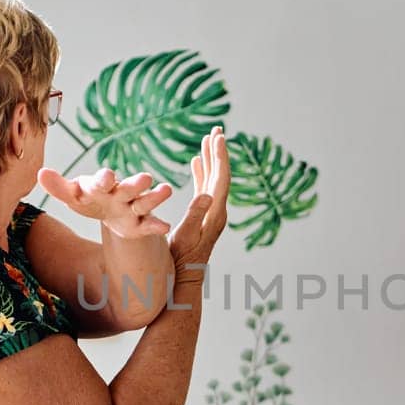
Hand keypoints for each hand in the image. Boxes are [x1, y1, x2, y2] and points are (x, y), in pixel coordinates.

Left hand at [38, 166, 173, 238]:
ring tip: (166, 190)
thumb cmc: (90, 199)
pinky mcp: (141, 224)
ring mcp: (133, 207)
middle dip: (135, 184)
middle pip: (128, 188)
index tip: (107, 176)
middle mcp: (120, 193)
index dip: (103, 179)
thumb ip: (59, 187)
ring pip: (144, 202)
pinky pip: (150, 225)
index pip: (101, 181)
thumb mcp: (74, 195)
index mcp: (101, 185)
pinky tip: (165, 228)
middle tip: (145, 178)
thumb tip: (41, 174)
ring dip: (154, 198)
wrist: (109, 211)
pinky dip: (157, 226)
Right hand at [168, 127, 229, 278]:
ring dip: (211, 158)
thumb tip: (206, 194)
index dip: (220, 156)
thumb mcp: (186, 236)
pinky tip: (197, 162)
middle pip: (220, 174)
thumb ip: (195, 214)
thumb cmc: (183, 259)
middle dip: (218, 151)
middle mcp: (216, 209)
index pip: (221, 178)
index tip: (219, 136)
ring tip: (208, 138)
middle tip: (217, 128)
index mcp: (215, 212)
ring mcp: (211, 211)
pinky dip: (201, 172)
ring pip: (213, 178)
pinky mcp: (203, 213)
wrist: (186, 275)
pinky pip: (204, 187)